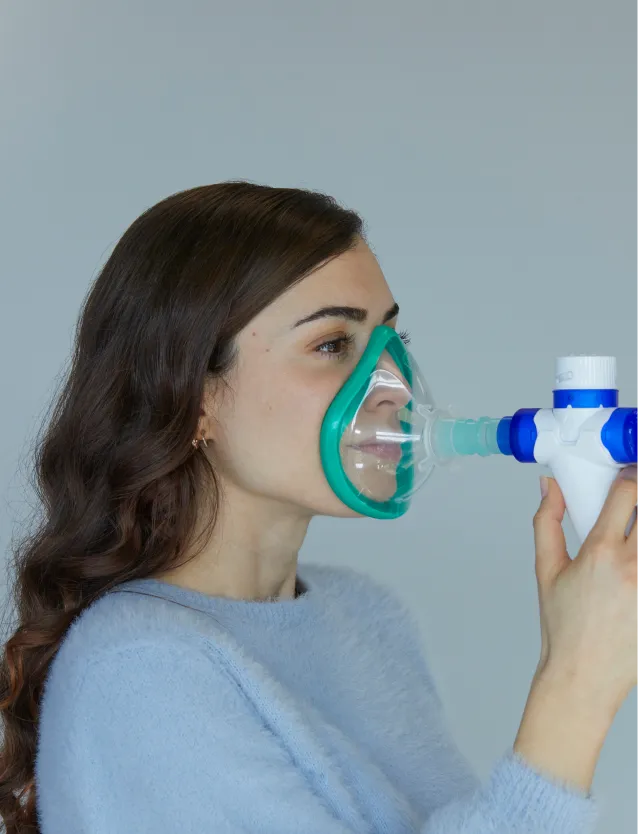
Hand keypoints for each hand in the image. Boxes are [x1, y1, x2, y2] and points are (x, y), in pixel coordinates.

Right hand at [532, 465, 637, 715]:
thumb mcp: (546, 569)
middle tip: (636, 502)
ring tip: (636, 534)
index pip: (627, 493)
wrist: (583, 676)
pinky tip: (635, 562)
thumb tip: (549, 486)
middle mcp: (633, 567)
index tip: (628, 475)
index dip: (631, 475)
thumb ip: (546, 521)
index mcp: (601, 552)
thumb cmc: (564, 626)